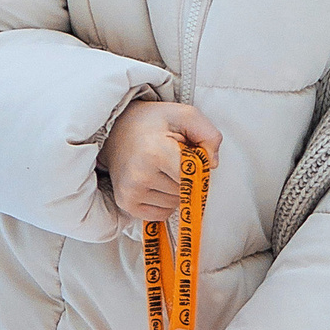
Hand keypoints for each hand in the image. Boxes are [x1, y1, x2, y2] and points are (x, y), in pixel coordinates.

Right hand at [100, 96, 220, 222]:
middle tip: (171, 158)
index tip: (188, 152)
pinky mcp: (126, 203)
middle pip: (185, 191)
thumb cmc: (153, 122)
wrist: (116, 129)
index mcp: (155, 152)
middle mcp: (139, 176)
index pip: (192, 177)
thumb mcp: (185, 115)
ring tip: (161, 168)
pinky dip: (165, 202)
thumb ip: (209, 135)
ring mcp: (130, 192)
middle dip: (185, 177)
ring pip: (175, 204)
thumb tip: (213, 165)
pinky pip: (161, 214)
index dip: (197, 167)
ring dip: (175, 190)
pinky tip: (156, 182)